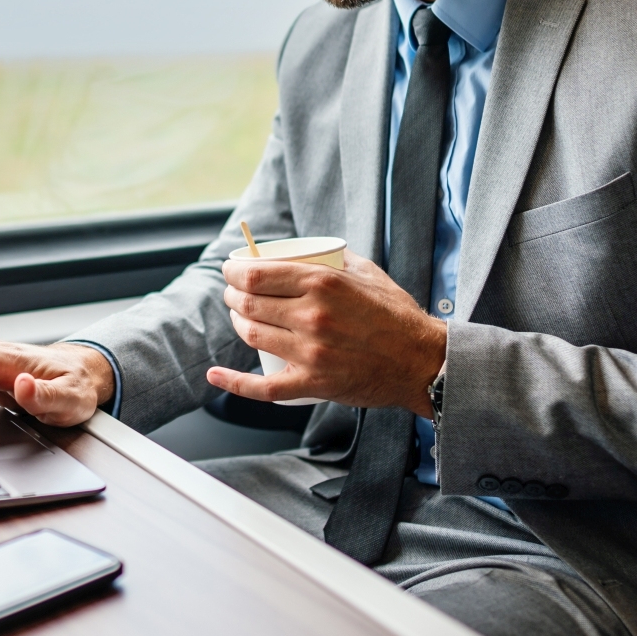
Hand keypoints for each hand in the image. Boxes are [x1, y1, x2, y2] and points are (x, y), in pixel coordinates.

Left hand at [210, 252, 447, 416]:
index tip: (232, 271)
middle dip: (232, 295)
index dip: (234, 272)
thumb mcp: (367, 273)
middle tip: (234, 294)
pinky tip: (215, 375)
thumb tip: (305, 248)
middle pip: (248, 303)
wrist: (421, 361)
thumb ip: (333, 258)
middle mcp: (312, 315)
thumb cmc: (396, 314)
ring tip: (240, 317)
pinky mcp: (313, 383)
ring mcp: (310, 351)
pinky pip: (263, 387)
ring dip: (237, 323)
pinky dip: (234, 382)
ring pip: (251, 334)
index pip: (256, 275)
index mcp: (322, 283)